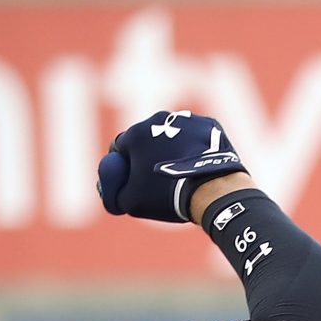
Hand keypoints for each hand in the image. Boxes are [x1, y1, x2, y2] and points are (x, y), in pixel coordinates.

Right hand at [98, 111, 246, 222]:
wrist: (210, 188)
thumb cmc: (166, 195)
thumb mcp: (131, 202)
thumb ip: (113, 194)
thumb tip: (110, 192)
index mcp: (135, 133)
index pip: (120, 148)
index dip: (123, 166)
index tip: (130, 180)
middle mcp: (158, 118)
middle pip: (147, 138)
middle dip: (147, 155)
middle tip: (156, 178)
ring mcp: (185, 119)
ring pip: (173, 135)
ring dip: (172, 149)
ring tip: (181, 172)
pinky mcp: (208, 124)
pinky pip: (196, 136)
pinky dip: (195, 148)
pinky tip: (198, 166)